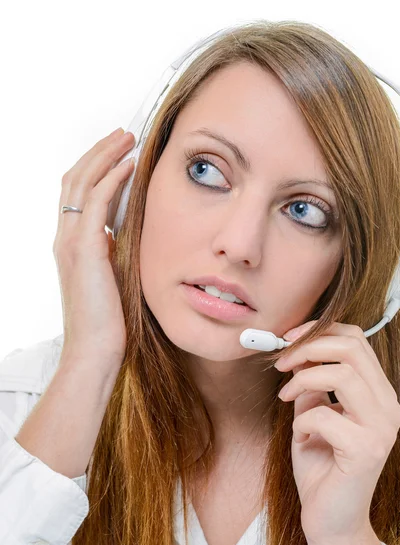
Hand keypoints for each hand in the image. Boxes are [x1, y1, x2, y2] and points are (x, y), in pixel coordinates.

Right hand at [53, 127, 135, 365]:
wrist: (95, 350)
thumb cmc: (107, 322)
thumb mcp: (109, 277)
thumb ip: (109, 252)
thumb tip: (120, 232)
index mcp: (71, 245)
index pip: (78, 195)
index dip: (96, 169)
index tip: (119, 153)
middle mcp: (65, 238)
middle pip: (76, 180)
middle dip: (99, 153)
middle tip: (122, 134)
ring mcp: (70, 242)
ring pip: (82, 183)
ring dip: (105, 156)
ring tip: (127, 138)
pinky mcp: (83, 250)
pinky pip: (95, 203)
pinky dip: (111, 179)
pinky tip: (129, 165)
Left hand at [274, 320, 399, 544]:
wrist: (330, 520)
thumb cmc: (322, 467)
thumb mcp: (312, 415)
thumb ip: (311, 385)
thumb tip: (297, 352)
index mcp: (378, 394)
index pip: (357, 340)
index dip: (319, 331)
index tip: (288, 338)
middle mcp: (387, 407)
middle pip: (351, 348)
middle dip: (308, 347)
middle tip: (281, 361)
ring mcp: (381, 428)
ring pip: (341, 374)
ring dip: (302, 379)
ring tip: (284, 395)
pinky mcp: (365, 450)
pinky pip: (324, 414)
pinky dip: (302, 419)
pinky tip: (301, 435)